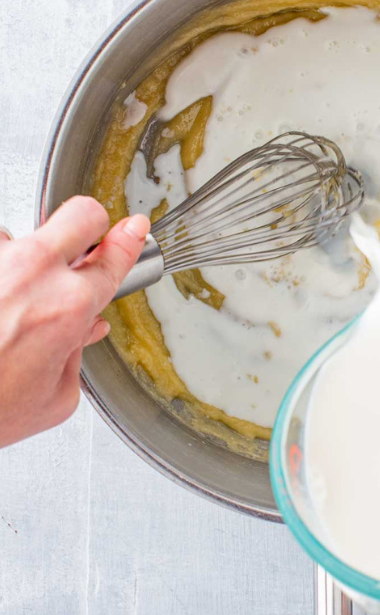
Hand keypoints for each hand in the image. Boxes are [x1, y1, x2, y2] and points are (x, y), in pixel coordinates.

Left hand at [0, 200, 149, 449]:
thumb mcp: (52, 401)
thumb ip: (76, 356)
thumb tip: (84, 331)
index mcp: (68, 306)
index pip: (115, 255)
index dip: (128, 241)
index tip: (131, 232)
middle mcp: (34, 272)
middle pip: (82, 213)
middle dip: (89, 227)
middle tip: (81, 249)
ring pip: (25, 236)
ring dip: (24, 261)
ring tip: (7, 300)